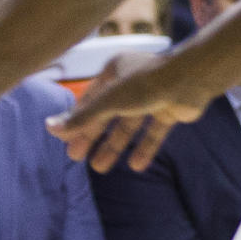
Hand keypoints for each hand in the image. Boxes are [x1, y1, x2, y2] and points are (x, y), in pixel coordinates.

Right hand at [47, 52, 207, 172]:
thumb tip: (49, 128)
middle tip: (76, 158)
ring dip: (114, 146)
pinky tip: (136, 166)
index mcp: (113, 71)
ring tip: (99, 168)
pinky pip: (153, 131)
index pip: (89, 99)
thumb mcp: (109, 101)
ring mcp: (151, 96)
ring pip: (128, 125)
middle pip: (106, 114)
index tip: (65, 141)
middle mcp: (131, 83)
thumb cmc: (146, 84)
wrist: (191, 80)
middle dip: (92, 136)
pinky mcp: (169, 109)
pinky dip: (145, 147)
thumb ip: (82, 117)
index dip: (76, 120)